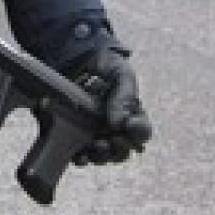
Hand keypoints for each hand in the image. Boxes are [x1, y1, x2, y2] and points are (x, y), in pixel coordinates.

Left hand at [68, 46, 152, 165]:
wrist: (73, 56)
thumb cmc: (104, 64)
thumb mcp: (120, 73)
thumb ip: (124, 96)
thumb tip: (119, 123)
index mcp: (132, 115)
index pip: (141, 132)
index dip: (139, 133)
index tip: (130, 124)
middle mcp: (115, 130)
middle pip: (123, 151)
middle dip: (119, 148)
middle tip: (111, 139)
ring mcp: (94, 134)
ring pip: (104, 156)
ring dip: (101, 156)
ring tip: (95, 146)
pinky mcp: (73, 135)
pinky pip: (80, 155)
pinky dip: (81, 158)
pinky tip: (79, 154)